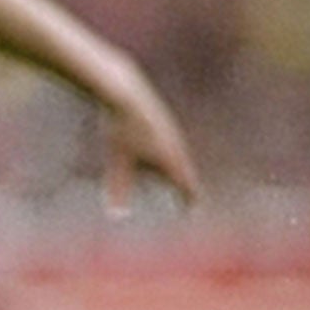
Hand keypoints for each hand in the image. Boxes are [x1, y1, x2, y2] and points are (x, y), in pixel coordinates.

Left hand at [101, 82, 201, 215]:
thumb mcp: (118, 161)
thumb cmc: (121, 128)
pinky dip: (170, 155)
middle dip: (187, 187)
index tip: (192, 212)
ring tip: (178, 181)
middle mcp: (176, 146)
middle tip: (190, 201)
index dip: (189, 200)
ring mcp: (171, 132)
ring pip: (179, 156)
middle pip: (185, 172)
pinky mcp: (163, 121)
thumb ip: (119, 189)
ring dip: (180, 170)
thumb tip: (117, 218)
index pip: (187, 186)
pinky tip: (162, 153)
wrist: (126, 92)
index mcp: (170, 159)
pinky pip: (171, 143)